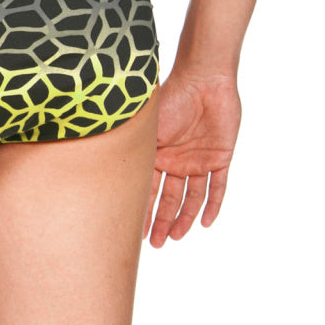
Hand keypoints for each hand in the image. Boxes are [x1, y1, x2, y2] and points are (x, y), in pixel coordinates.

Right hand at [144, 71, 240, 247]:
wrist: (204, 80)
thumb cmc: (171, 97)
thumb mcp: (147, 128)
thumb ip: (134, 149)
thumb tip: (104, 166)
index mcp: (156, 153)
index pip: (148, 188)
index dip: (142, 209)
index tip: (133, 230)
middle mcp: (176, 160)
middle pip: (169, 197)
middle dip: (162, 221)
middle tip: (155, 244)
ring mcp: (199, 160)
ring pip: (191, 197)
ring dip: (184, 218)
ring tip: (175, 238)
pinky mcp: (220, 158)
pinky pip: (218, 187)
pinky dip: (212, 205)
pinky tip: (205, 223)